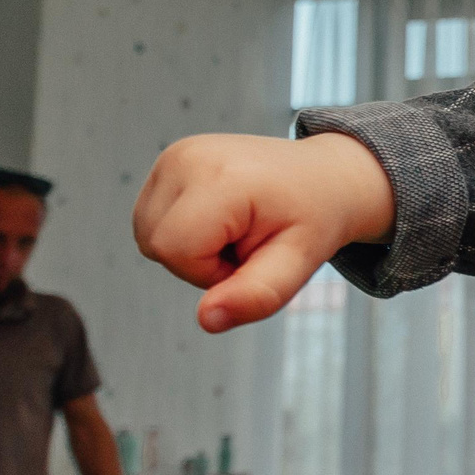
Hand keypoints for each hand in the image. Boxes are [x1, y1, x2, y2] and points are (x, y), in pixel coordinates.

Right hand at [132, 133, 395, 331]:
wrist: (325, 177)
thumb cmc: (314, 217)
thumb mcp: (300, 262)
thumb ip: (256, 296)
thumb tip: (207, 320)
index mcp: (220, 178)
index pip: (174, 250)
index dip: (210, 271)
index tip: (252, 255)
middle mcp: (186, 156)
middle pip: (155, 244)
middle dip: (199, 262)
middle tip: (249, 243)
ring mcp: (175, 154)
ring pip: (148, 233)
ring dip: (190, 247)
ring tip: (237, 230)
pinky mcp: (170, 159)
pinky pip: (152, 218)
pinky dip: (184, 230)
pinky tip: (222, 218)